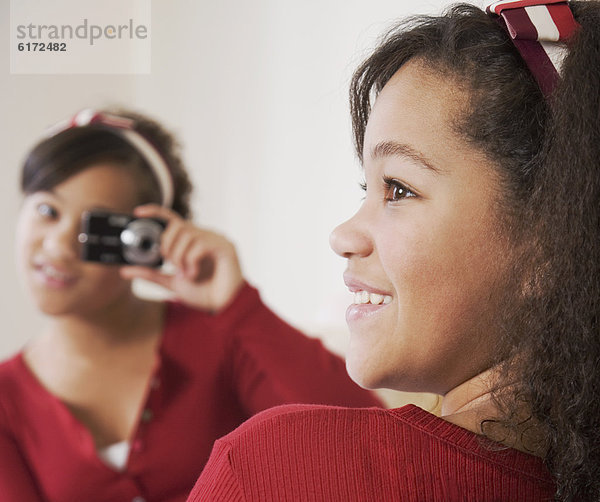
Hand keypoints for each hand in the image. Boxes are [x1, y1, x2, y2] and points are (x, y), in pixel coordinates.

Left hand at [120, 204, 243, 312]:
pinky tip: (195, 274)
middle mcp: (204, 236)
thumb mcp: (171, 282)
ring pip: (187, 235)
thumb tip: (125, 270)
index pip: (172, 219)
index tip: (138, 212)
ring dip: (180, 257)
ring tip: (186, 274)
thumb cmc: (203, 293)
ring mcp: (216, 239)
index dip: (155, 212)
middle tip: (172, 264)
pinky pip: (201, 244)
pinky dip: (192, 261)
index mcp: (191, 241)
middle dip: (168, 246)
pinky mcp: (225, 246)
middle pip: (177, 225)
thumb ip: (150, 274)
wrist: (223, 307)